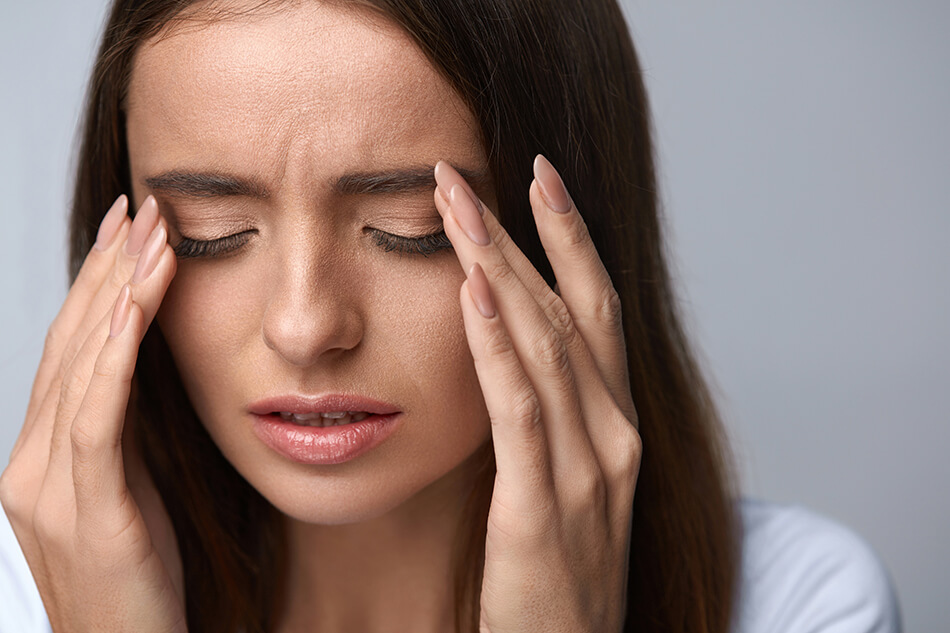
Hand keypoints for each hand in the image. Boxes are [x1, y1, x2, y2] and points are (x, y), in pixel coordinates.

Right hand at [0, 195, 184, 632]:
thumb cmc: (142, 580)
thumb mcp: (136, 491)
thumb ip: (132, 434)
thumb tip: (154, 370)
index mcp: (45, 455)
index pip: (73, 351)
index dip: (98, 285)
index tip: (128, 229)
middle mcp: (33, 462)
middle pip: (71, 345)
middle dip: (106, 271)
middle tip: (140, 207)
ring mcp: (49, 488)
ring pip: (82, 369)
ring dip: (118, 296)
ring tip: (152, 236)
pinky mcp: (86, 512)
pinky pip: (98, 421)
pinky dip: (115, 359)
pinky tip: (135, 310)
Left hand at [433, 156, 640, 632]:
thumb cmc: (560, 572)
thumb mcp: (565, 481)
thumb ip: (547, 418)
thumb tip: (498, 349)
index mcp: (617, 424)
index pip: (596, 310)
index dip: (571, 239)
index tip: (538, 179)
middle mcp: (614, 434)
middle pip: (568, 309)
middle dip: (518, 234)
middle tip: (467, 173)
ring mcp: (588, 469)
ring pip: (544, 344)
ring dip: (496, 268)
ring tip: (455, 206)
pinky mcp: (542, 506)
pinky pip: (520, 410)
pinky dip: (496, 346)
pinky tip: (471, 294)